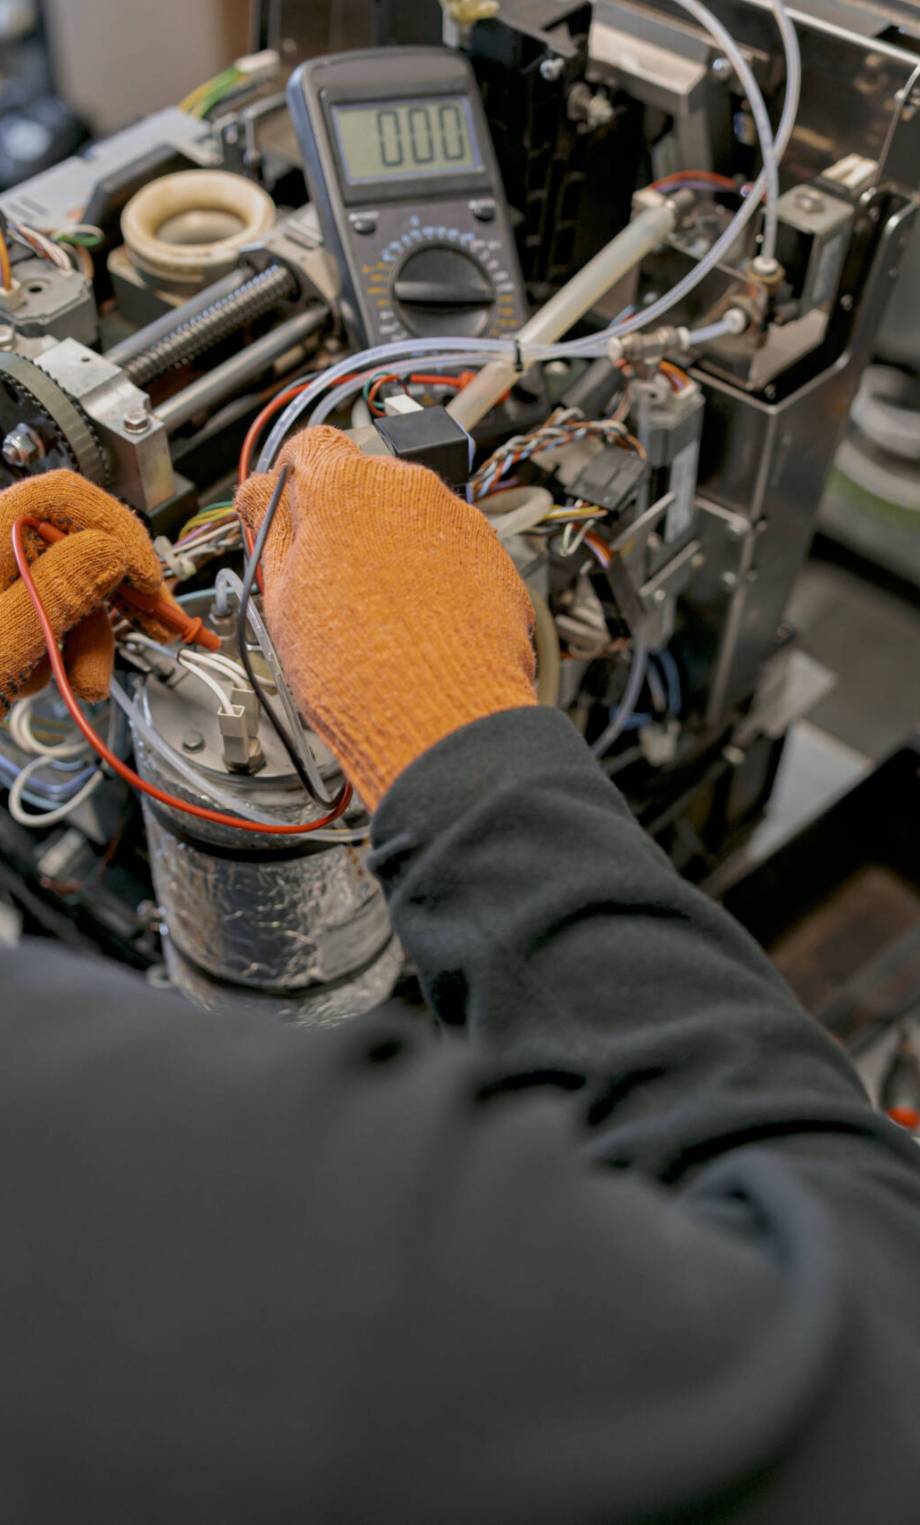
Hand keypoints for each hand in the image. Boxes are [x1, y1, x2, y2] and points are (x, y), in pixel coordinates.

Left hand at [0, 469, 166, 715]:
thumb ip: (56, 595)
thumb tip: (109, 552)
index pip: (61, 496)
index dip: (117, 533)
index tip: (149, 583)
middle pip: (69, 544)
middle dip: (109, 598)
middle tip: (149, 629)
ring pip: (60, 587)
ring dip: (85, 637)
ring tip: (83, 681)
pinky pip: (38, 613)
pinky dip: (57, 647)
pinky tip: (50, 675)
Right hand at [237, 426, 535, 809]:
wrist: (439, 721)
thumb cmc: (357, 671)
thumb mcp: (279, 599)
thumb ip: (272, 530)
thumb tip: (262, 495)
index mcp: (343, 486)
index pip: (309, 446)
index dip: (294, 481)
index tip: (292, 513)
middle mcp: (408, 489)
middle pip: (365, 488)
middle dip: (348, 525)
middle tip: (331, 585)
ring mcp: (459, 522)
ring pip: (412, 523)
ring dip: (394, 553)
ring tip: (380, 620)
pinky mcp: (495, 559)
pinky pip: (453, 557)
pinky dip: (437, 581)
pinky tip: (419, 630)